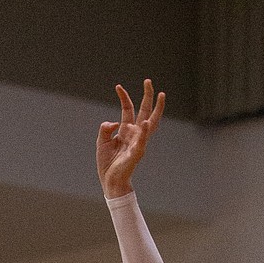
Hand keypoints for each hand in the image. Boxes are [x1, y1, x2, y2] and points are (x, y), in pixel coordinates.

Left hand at [96, 81, 164, 198]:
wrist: (110, 182)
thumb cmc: (107, 163)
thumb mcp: (102, 142)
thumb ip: (105, 129)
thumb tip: (114, 122)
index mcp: (126, 131)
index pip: (128, 109)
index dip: (124, 97)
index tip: (118, 86)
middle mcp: (135, 134)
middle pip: (144, 111)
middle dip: (147, 96)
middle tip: (149, 81)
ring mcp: (138, 142)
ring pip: (151, 123)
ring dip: (156, 109)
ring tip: (161, 95)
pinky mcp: (137, 153)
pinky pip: (142, 141)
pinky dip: (144, 132)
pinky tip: (146, 123)